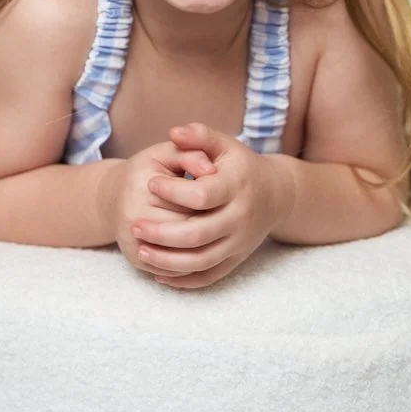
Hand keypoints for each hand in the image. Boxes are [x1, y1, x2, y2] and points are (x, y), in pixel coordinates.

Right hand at [100, 139, 218, 276]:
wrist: (113, 196)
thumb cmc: (147, 170)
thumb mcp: (166, 153)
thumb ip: (190, 153)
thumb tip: (211, 170)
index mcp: (143, 184)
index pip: (191, 199)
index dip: (211, 198)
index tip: (222, 193)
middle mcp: (133, 215)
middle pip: (187, 228)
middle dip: (208, 224)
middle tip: (222, 217)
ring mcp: (131, 241)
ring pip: (179, 253)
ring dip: (202, 249)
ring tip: (216, 234)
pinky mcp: (134, 260)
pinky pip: (170, 270)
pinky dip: (189, 266)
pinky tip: (203, 251)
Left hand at [131, 122, 288, 289]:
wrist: (276, 195)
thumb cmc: (241, 166)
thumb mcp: (225, 144)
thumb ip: (199, 135)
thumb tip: (173, 132)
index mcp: (237, 186)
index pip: (203, 195)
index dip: (174, 191)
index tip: (150, 183)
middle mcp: (240, 217)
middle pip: (198, 234)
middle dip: (162, 233)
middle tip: (134, 225)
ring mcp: (239, 242)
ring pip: (201, 261)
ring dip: (168, 260)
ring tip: (140, 251)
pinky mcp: (236, 259)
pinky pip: (209, 276)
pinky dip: (184, 279)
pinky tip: (160, 273)